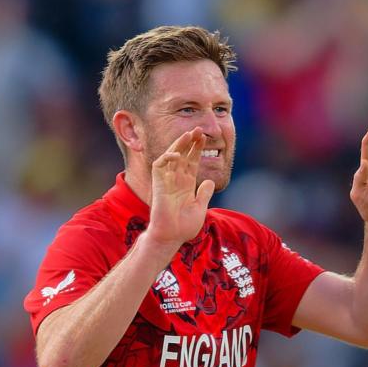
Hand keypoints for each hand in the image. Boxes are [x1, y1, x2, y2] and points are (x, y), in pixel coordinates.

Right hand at [144, 127, 215, 248]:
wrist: (172, 237)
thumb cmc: (183, 226)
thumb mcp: (200, 207)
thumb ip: (204, 193)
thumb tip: (209, 180)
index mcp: (186, 184)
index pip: (192, 161)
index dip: (197, 149)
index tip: (204, 138)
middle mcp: (176, 180)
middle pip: (183, 155)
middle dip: (189, 142)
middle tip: (198, 129)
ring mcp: (167, 181)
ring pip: (171, 157)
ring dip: (179, 145)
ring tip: (188, 134)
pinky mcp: (158, 185)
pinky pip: (159, 167)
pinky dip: (167, 158)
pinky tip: (177, 154)